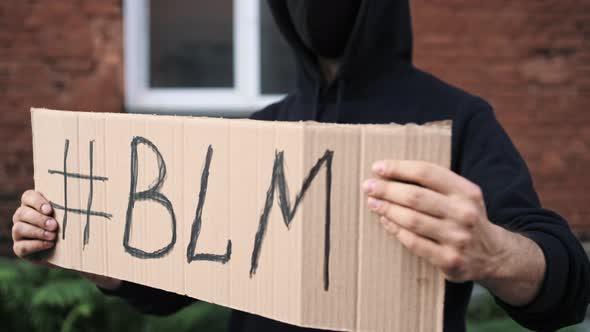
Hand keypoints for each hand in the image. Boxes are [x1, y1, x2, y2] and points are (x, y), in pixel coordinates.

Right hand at [12, 190, 121, 289]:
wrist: (78, 253)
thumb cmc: (81, 227)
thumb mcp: (82, 215)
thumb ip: (86, 202)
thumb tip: (113, 187)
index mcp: (36, 204)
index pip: (28, 196)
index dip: (37, 201)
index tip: (51, 209)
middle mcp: (24, 217)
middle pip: (22, 213)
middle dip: (38, 219)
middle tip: (55, 225)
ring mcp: (20, 233)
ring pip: (19, 228)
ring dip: (37, 232)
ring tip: (53, 236)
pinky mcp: (21, 248)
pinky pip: (21, 246)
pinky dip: (35, 245)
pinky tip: (49, 245)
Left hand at [362, 160, 506, 282]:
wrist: (494, 255)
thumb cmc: (465, 217)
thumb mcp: (462, 194)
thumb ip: (435, 183)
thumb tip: (391, 173)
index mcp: (466, 191)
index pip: (427, 173)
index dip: (399, 168)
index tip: (378, 167)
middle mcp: (464, 213)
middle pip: (415, 197)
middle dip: (387, 190)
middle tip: (368, 186)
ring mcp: (458, 238)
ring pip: (412, 220)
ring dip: (387, 209)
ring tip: (373, 203)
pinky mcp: (449, 260)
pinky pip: (414, 242)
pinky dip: (395, 230)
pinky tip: (385, 222)